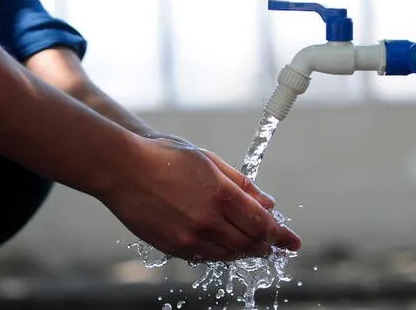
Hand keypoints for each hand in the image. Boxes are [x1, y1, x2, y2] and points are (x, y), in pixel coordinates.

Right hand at [99, 137, 300, 261]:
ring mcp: (189, 237)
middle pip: (249, 243)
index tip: (293, 242)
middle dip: (267, 246)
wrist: (122, 170)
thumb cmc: (166, 158)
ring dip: (245, 250)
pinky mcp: (173, 247)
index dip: (281, 235)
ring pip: (229, 254)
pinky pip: (205, 257)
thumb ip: (242, 184)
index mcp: (221, 194)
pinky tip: (223, 244)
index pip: (262, 223)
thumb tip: (268, 203)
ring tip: (252, 245)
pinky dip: (220, 252)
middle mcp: (208, 220)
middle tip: (276, 245)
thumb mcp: (209, 162)